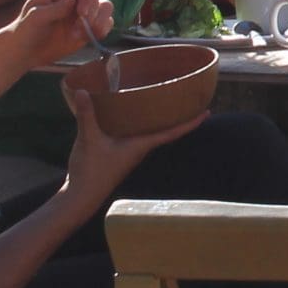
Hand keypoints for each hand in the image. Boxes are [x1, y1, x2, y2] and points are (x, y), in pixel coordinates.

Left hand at [12, 0, 110, 68]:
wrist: (26, 52)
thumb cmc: (26, 30)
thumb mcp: (35, 17)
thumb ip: (55, 7)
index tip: (81, 12)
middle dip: (91, 13)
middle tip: (79, 28)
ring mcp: (83, 12)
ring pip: (105, 8)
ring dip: (99, 21)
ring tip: (85, 35)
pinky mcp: (89, 27)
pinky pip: (106, 24)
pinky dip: (102, 31)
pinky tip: (87, 39)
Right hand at [60, 83, 206, 210]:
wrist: (80, 197)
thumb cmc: (91, 172)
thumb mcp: (89, 139)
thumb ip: (86, 115)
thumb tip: (81, 91)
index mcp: (140, 146)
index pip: (172, 133)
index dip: (190, 123)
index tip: (207, 113)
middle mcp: (139, 149)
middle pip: (164, 131)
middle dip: (176, 117)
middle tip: (188, 99)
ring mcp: (129, 153)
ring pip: (150, 133)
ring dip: (158, 121)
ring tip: (165, 103)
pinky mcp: (118, 153)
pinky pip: (136, 135)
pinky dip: (140, 124)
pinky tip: (131, 115)